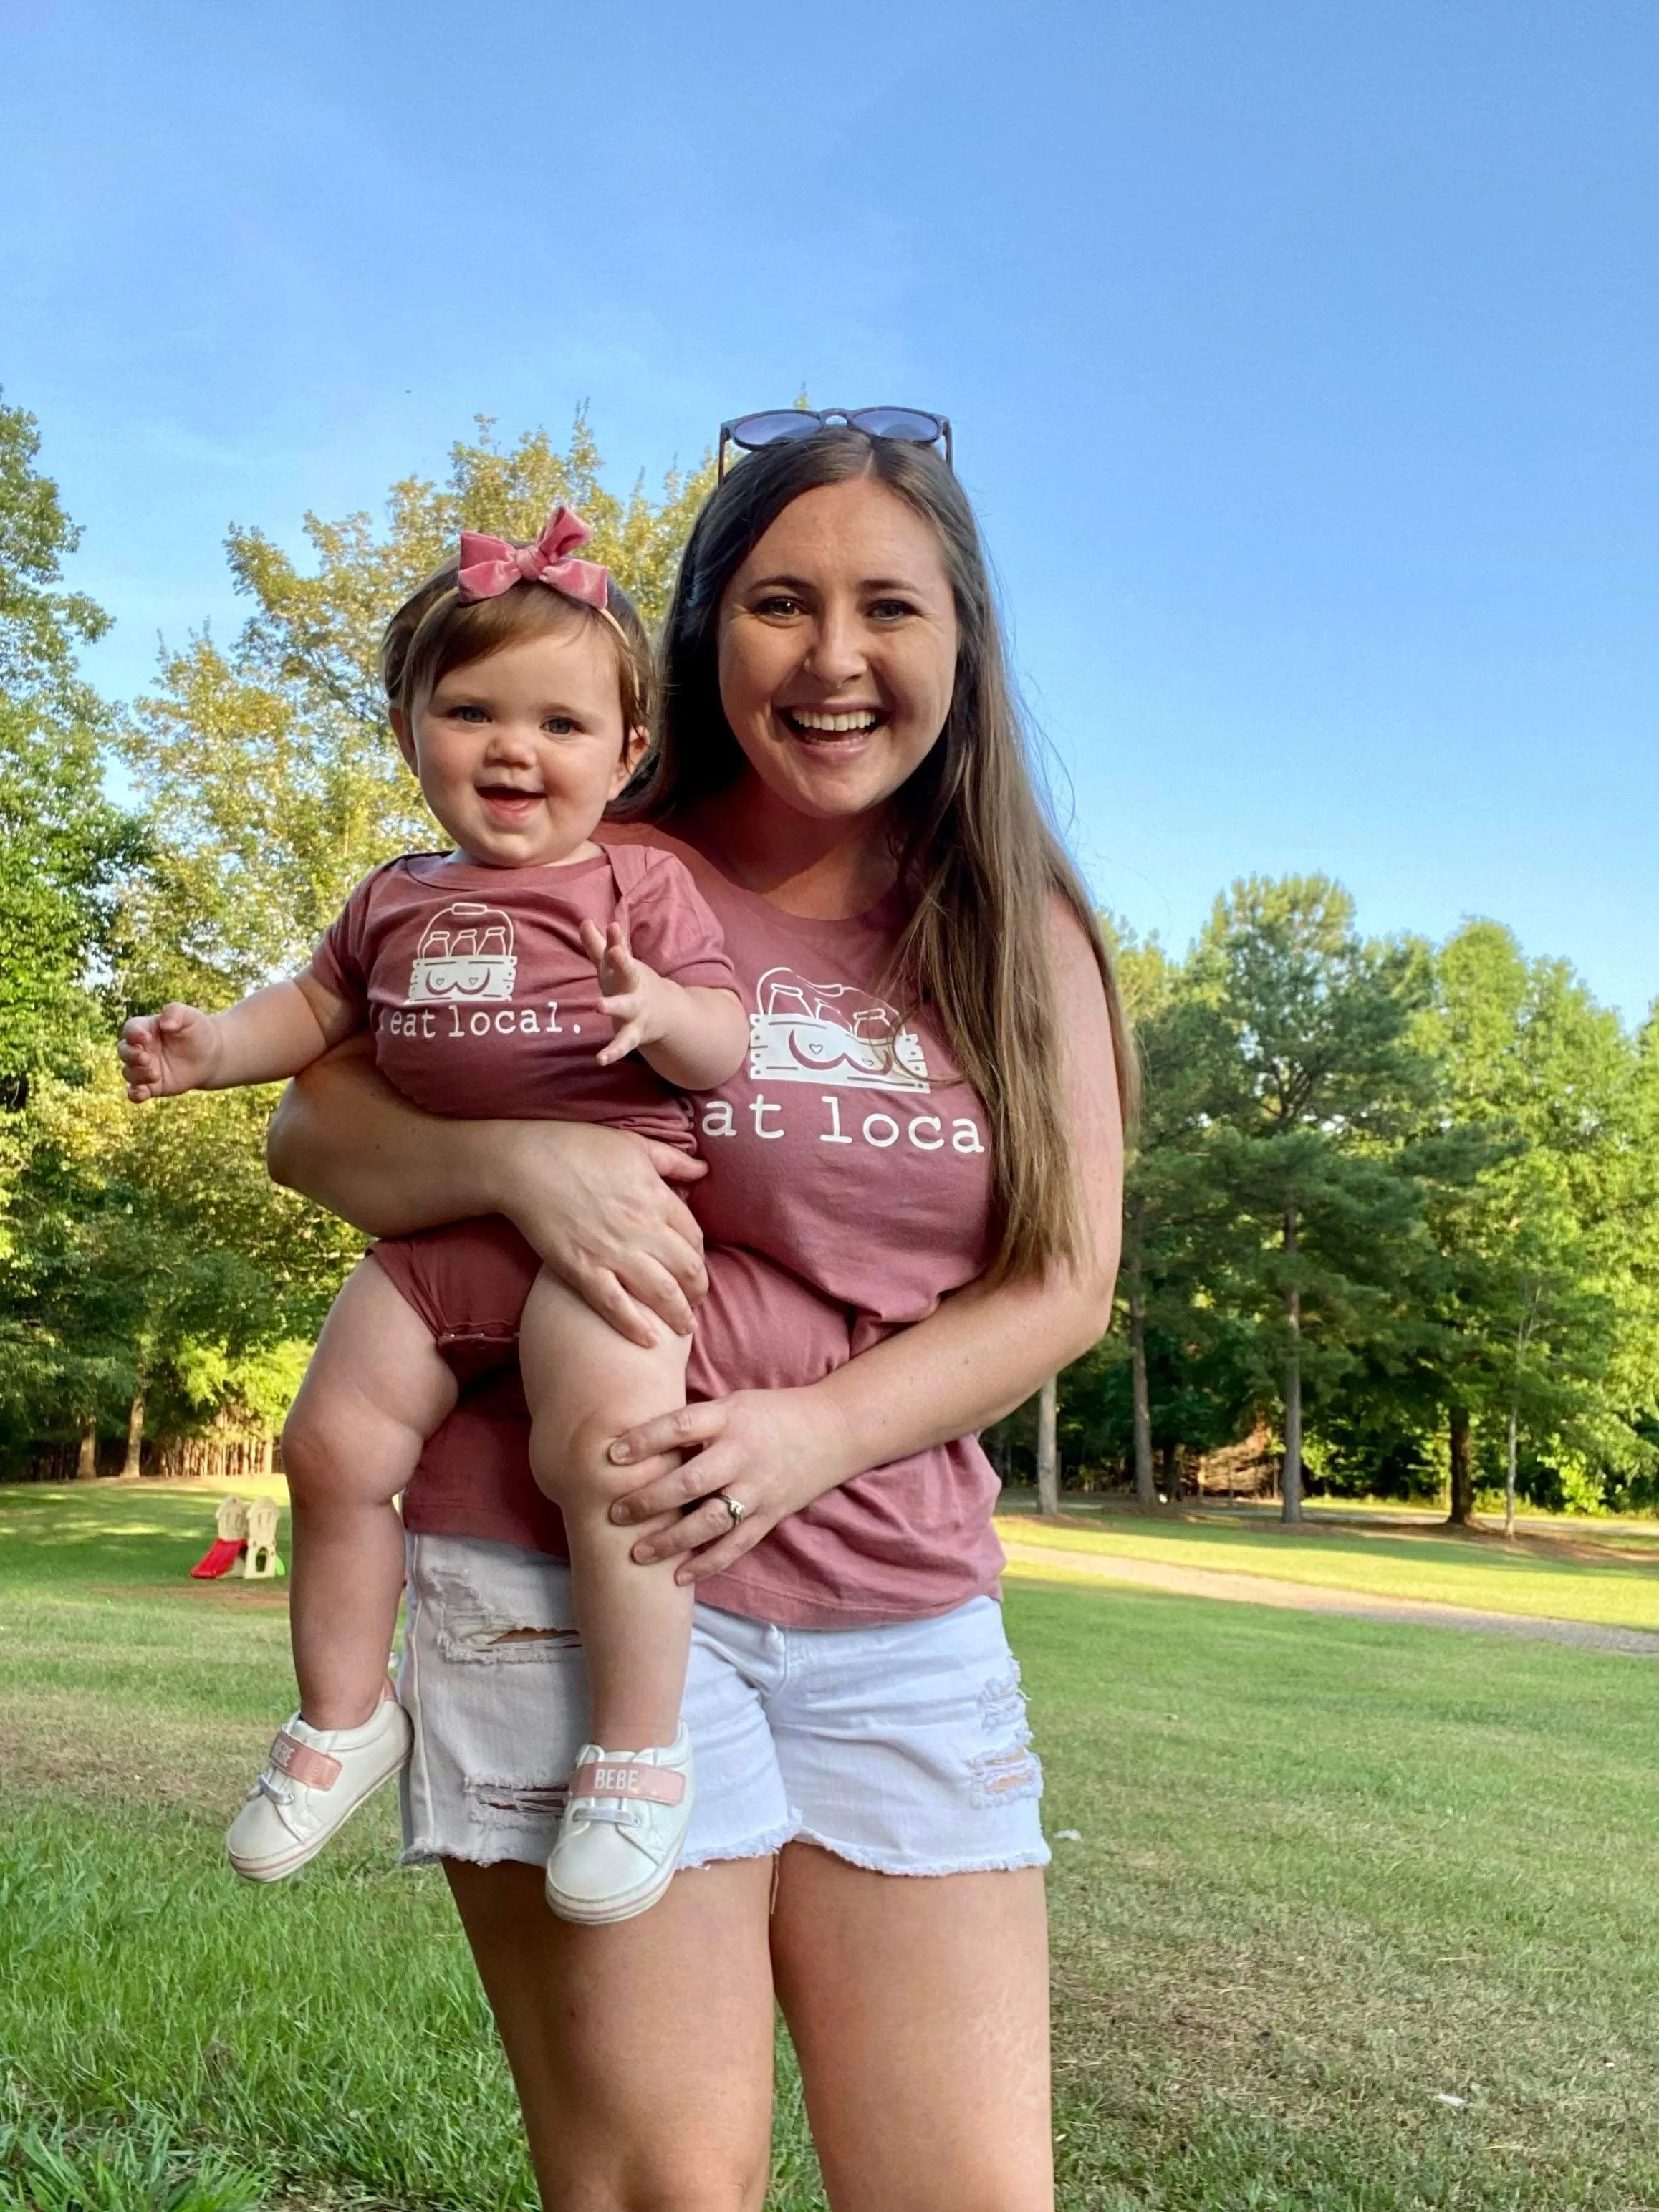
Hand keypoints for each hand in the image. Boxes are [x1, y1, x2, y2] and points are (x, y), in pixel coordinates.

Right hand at [118, 1004, 218, 1101]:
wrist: (210, 1056)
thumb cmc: (197, 1031)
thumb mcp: (191, 1016)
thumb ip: (176, 1012)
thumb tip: (165, 1024)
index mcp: (146, 1029)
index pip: (131, 1029)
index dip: (134, 1033)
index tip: (145, 1037)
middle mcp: (141, 1049)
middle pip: (124, 1051)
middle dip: (132, 1055)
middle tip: (146, 1058)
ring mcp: (144, 1068)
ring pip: (129, 1072)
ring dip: (137, 1075)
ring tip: (155, 1074)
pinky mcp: (151, 1086)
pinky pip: (135, 1092)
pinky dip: (134, 1094)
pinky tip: (141, 1094)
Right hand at [496, 1120, 708, 1346]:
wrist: (524, 1163)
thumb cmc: (577, 1146)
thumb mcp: (634, 1144)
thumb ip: (673, 1160)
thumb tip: (703, 1170)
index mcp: (657, 1197)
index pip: (694, 1237)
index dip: (700, 1257)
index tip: (697, 1268)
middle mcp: (643, 1228)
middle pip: (686, 1270)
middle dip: (697, 1291)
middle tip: (696, 1303)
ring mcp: (613, 1252)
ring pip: (660, 1293)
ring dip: (678, 1314)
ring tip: (685, 1328)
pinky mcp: (583, 1269)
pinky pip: (615, 1306)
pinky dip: (635, 1326)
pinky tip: (649, 1341)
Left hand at [581, 919, 670, 1067]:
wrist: (667, 1014)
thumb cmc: (632, 984)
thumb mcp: (617, 967)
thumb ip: (599, 946)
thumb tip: (584, 921)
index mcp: (628, 971)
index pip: (621, 952)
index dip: (616, 940)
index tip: (612, 926)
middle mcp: (634, 989)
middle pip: (628, 974)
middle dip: (622, 962)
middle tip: (614, 952)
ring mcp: (636, 1012)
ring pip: (626, 1009)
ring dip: (613, 1007)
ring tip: (598, 1005)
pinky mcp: (633, 1034)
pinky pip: (622, 1044)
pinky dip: (612, 1052)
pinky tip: (600, 1060)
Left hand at [605, 1387, 859, 1583]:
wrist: (835, 1430)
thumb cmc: (772, 1414)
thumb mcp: (734, 1404)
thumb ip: (696, 1423)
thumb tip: (637, 1440)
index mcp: (730, 1419)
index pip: (681, 1426)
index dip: (646, 1440)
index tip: (613, 1454)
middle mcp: (743, 1455)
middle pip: (690, 1481)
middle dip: (649, 1500)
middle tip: (616, 1513)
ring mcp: (759, 1489)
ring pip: (710, 1521)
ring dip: (671, 1540)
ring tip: (638, 1552)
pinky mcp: (770, 1516)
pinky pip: (736, 1545)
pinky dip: (708, 1563)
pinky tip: (679, 1577)